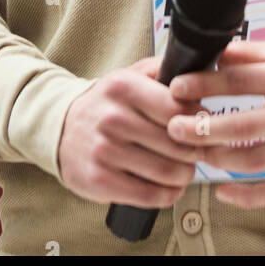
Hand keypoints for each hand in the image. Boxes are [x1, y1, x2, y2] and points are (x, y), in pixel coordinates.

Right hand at [57, 56, 202, 208]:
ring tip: (187, 169)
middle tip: (199, 151)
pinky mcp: (99, 180)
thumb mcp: (129, 75)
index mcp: (123, 87)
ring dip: (186, 175)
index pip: (176, 108)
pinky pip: (149, 195)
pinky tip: (172, 187)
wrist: (62, 128)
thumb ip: (161, 70)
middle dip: (196, 151)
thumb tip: (197, 74)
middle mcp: (113, 118)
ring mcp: (104, 151)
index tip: (203, 125)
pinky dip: (169, 195)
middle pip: (176, 143)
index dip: (197, 120)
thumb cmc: (106, 103)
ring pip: (166, 171)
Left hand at [165, 39, 264, 207]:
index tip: (176, 88)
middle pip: (244, 126)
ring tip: (194, 153)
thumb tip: (215, 54)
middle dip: (202, 129)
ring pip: (256, 161)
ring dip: (218, 160)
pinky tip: (222, 192)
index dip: (205, 85)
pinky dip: (247, 197)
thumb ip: (254, 53)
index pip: (241, 80)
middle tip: (173, 128)